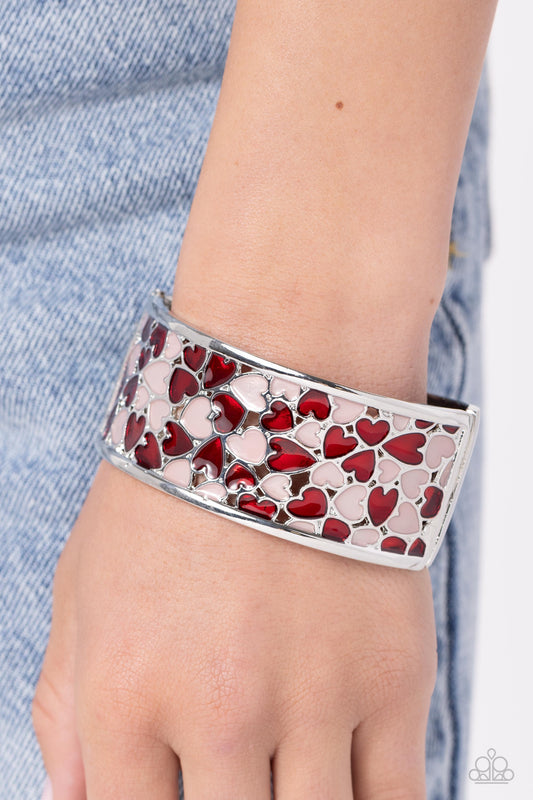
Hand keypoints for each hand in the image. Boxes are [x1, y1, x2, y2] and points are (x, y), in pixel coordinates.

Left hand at [33, 457, 436, 798]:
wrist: (280, 401)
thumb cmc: (176, 483)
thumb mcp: (83, 587)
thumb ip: (66, 709)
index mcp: (126, 693)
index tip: (177, 794)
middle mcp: (220, 709)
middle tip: (234, 779)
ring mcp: (315, 698)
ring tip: (284, 777)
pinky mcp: (395, 676)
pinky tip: (348, 783)